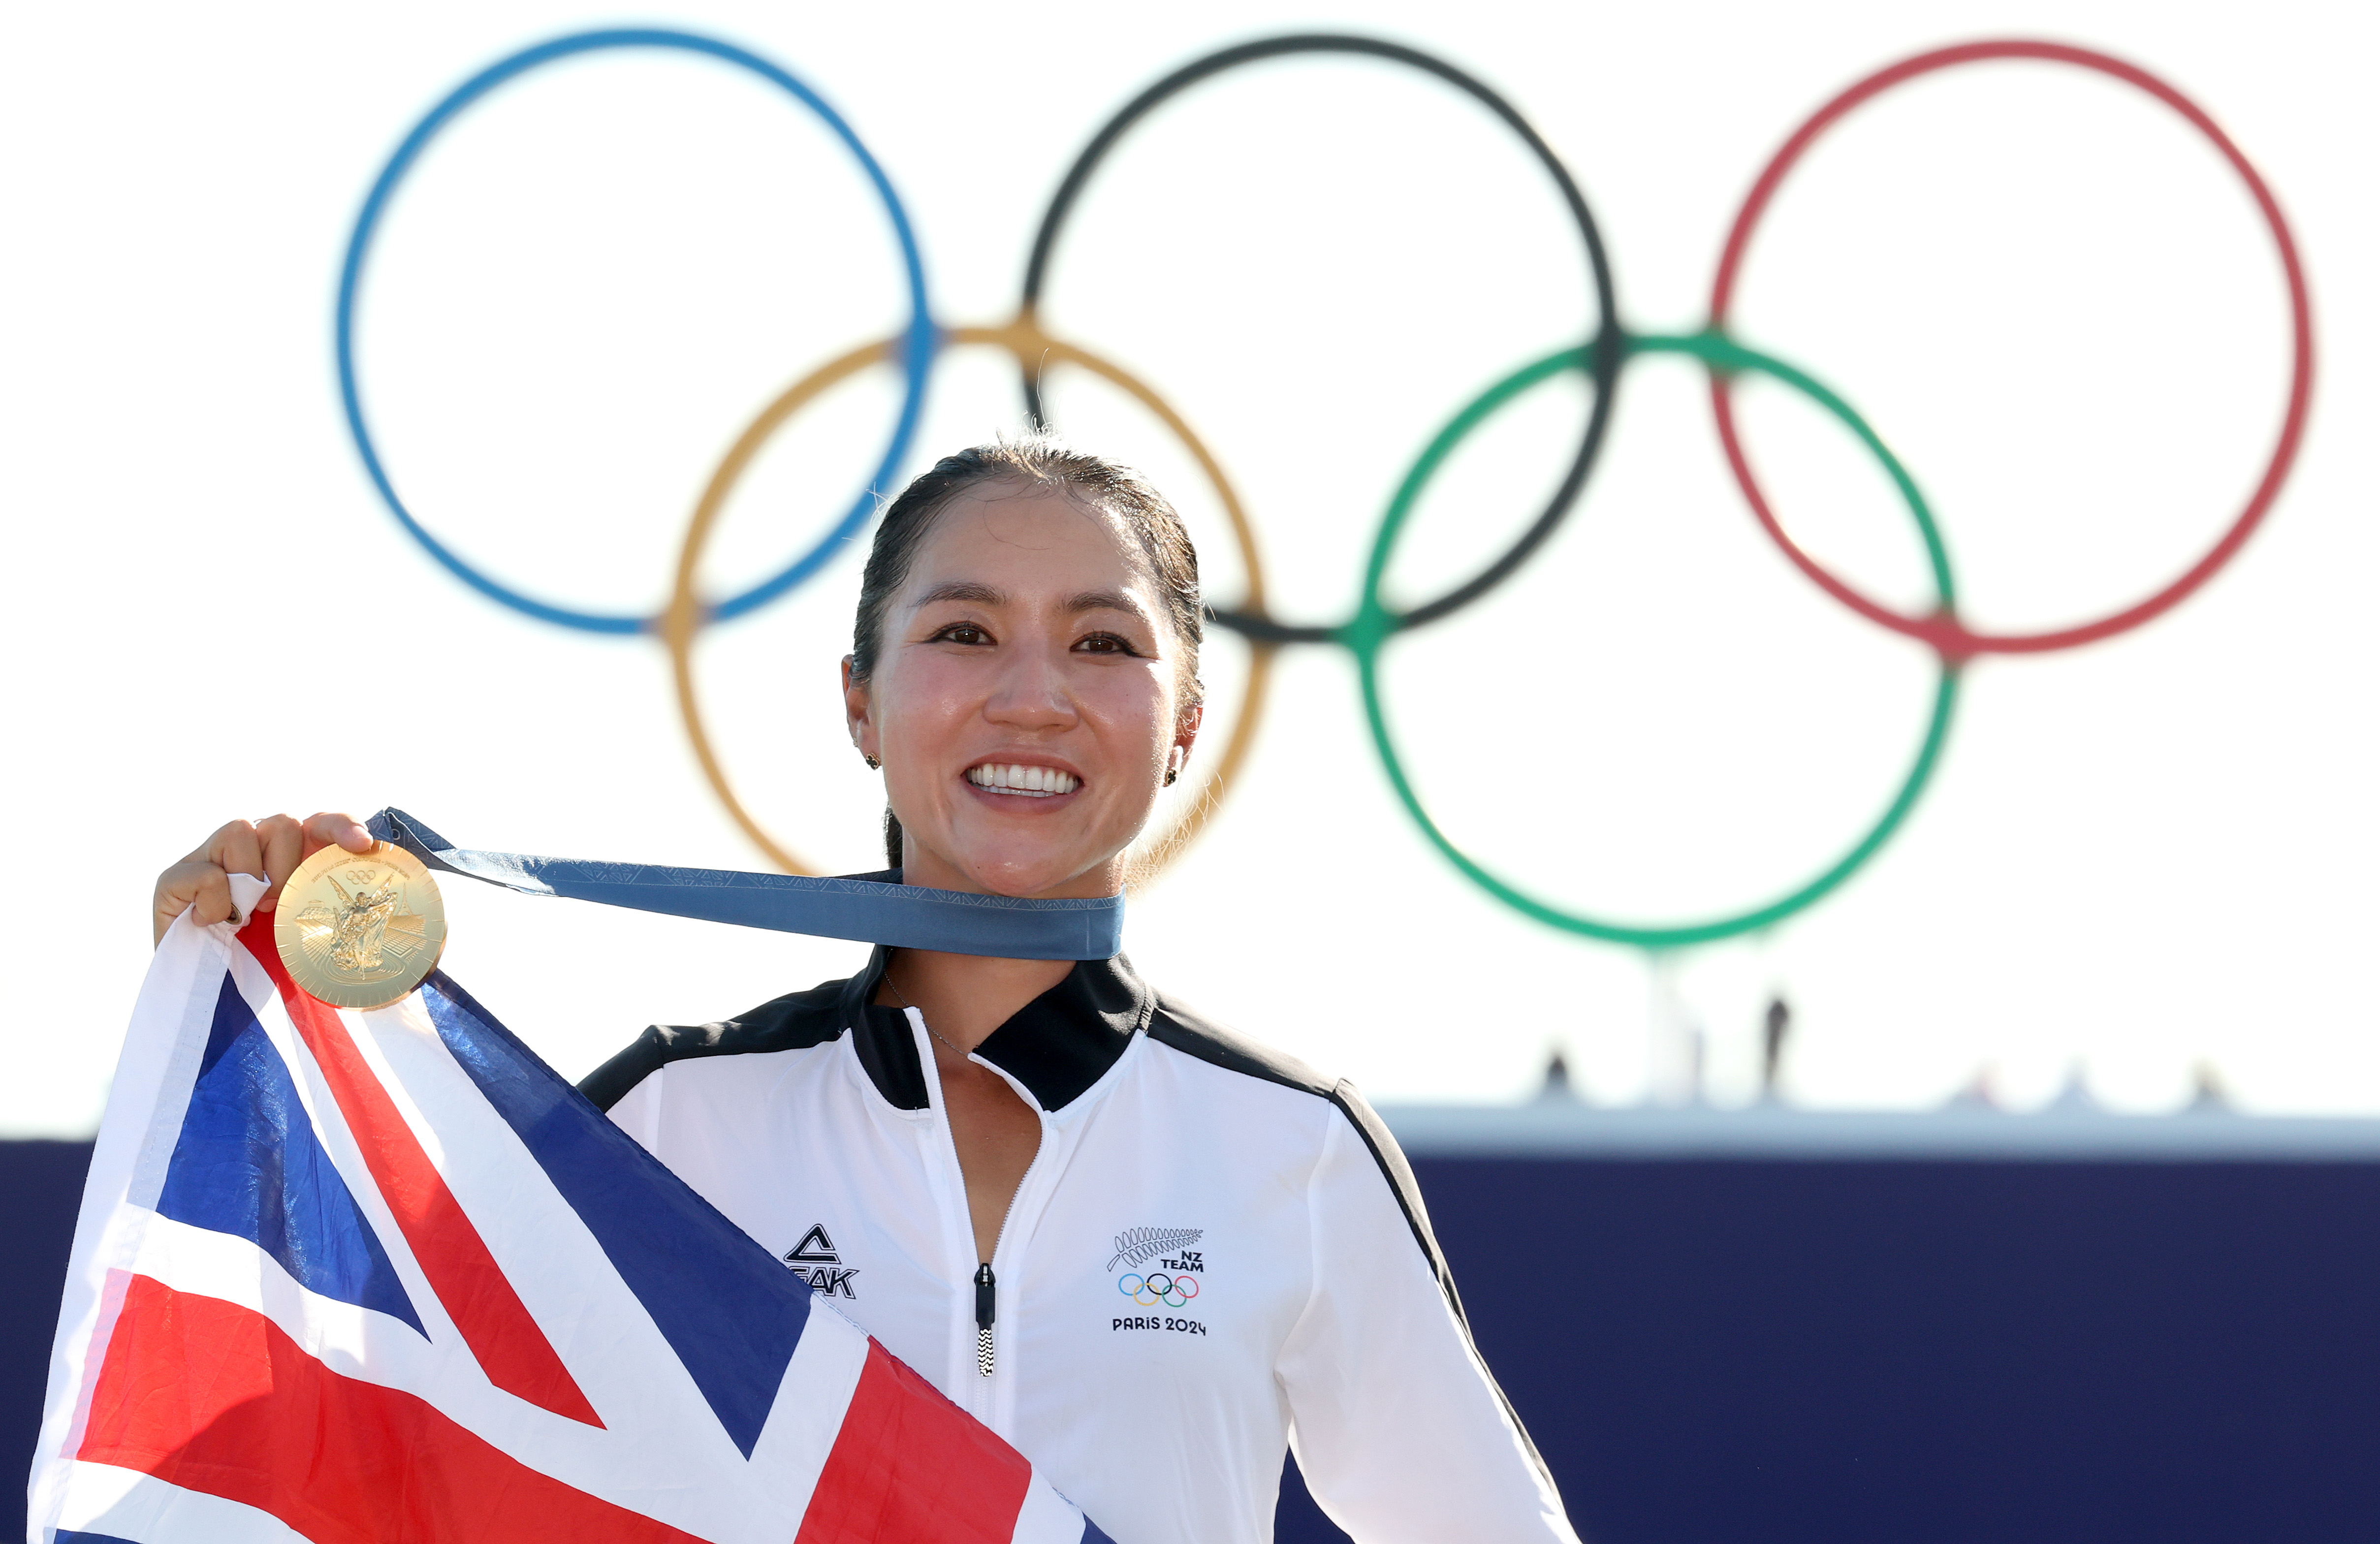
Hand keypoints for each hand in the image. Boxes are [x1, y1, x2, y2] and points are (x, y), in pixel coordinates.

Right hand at [152, 812, 372, 945]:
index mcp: (289, 857)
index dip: (341, 826)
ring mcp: (210, 859)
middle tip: (278, 905)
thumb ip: (338, 915)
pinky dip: (215, 901)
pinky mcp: (175, 880)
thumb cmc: (268, 964)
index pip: (320, 823)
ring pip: (239, 831)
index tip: (361, 846)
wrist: (212, 998)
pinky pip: (204, 872)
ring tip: (247, 915)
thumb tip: (392, 925)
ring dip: (252, 877)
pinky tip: (214, 924)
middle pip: (281, 822)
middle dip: (287, 864)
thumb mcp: (310, 938)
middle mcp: (250, 849)